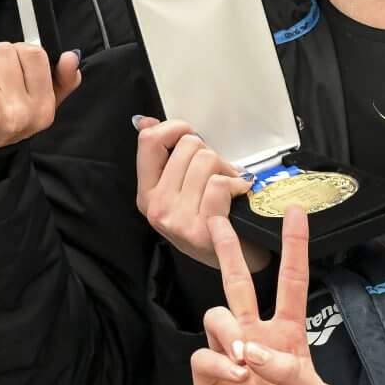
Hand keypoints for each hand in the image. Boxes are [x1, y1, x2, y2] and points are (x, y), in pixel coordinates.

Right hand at [133, 116, 252, 270]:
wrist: (238, 262)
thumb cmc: (212, 220)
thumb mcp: (181, 189)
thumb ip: (165, 156)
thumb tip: (145, 122)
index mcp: (147, 194)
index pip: (148, 141)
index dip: (175, 128)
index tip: (191, 136)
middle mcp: (157, 207)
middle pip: (187, 146)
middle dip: (209, 153)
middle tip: (218, 173)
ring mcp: (177, 220)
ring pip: (206, 161)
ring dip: (226, 169)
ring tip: (230, 186)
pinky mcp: (201, 230)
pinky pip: (219, 184)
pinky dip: (237, 183)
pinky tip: (239, 194)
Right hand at [191, 208, 338, 384]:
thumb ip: (294, 373)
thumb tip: (256, 352)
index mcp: (289, 335)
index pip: (292, 283)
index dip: (294, 248)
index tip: (294, 213)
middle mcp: (256, 337)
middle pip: (240, 284)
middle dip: (228, 252)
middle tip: (218, 222)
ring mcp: (230, 356)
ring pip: (217, 314)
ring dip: (229, 329)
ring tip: (244, 358)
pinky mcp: (207, 379)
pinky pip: (204, 354)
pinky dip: (218, 362)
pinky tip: (236, 376)